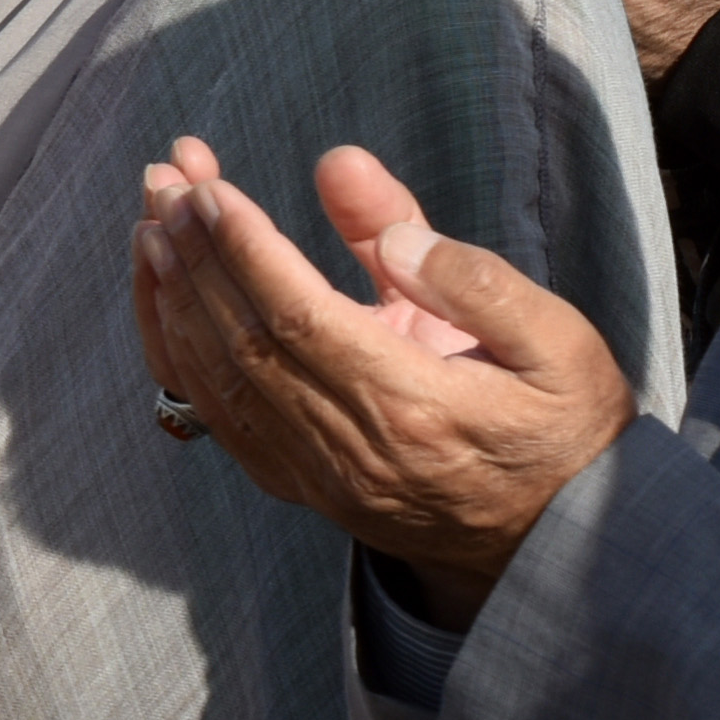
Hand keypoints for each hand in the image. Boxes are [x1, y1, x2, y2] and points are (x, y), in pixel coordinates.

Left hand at [132, 134, 633, 591]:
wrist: (562, 540)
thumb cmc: (567, 427)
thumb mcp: (561, 343)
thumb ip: (474, 277)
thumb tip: (383, 218)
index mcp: (416, 407)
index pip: (300, 318)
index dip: (246, 250)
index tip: (210, 189)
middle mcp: (351, 448)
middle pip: (245, 339)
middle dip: (196, 252)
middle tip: (165, 178)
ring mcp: (316, 474)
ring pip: (217, 375)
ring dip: (175, 292)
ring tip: (152, 217)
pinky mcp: (298, 484)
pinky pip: (215, 412)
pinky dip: (175, 346)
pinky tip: (161, 291)